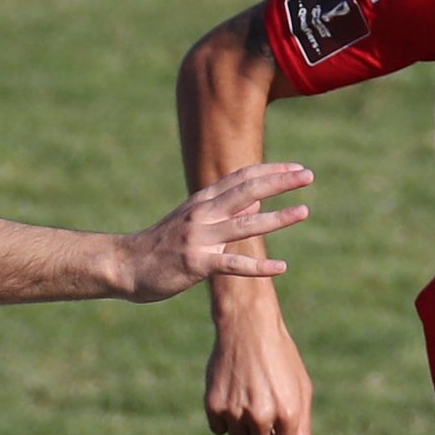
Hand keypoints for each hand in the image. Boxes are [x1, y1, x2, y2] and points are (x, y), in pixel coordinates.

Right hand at [112, 161, 311, 304]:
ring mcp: (200, 238)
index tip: (297, 167)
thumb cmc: (162, 244)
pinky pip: (232, 264)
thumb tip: (258, 203)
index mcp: (203, 201)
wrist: (125, 265)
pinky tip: (281, 268)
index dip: (271, 171)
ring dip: (277, 218)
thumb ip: (226, 212)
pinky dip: (258, 266)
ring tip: (304, 211)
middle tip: (308, 175)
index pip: (242, 178)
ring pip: (245, 225)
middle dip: (279, 182)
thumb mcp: (194, 221)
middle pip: (247, 191)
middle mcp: (203, 213)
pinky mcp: (196, 264)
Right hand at [203, 295, 317, 434]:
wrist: (247, 327)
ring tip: (249, 400)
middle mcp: (261, 416)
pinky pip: (219, 429)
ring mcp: (235, 412)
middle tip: (265, 410)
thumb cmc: (280, 357)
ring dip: (244, 429)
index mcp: (287, 413)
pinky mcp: (213, 405)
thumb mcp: (300, 388)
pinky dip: (225, 419)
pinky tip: (232, 395)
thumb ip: (303, 425)